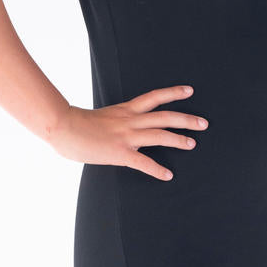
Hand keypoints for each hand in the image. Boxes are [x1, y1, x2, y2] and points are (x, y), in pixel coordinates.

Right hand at [49, 85, 207, 180]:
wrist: (63, 127)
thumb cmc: (76, 124)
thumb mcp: (101, 117)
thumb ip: (114, 122)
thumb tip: (117, 130)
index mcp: (125, 110)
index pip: (154, 97)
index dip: (173, 93)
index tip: (190, 91)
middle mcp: (130, 120)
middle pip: (165, 116)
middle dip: (186, 119)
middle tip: (204, 123)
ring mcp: (126, 136)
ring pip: (160, 134)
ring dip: (179, 139)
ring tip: (193, 144)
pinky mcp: (120, 152)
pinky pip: (144, 162)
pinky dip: (158, 170)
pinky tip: (168, 175)